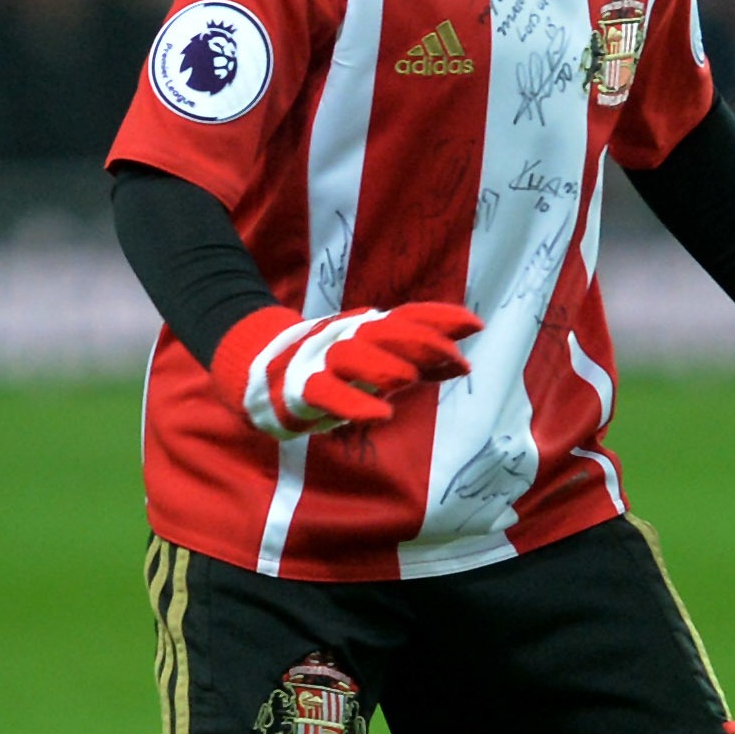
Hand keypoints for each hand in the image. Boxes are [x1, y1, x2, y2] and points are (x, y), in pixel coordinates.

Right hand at [209, 302, 482, 438]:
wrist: (258, 370)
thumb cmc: (332, 368)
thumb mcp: (377, 362)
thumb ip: (419, 363)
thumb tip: (464, 363)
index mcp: (368, 330)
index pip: (407, 317)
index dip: (439, 318)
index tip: (475, 324)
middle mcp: (347, 339)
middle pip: (385, 333)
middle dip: (420, 341)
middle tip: (455, 356)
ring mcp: (323, 362)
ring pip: (354, 357)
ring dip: (383, 366)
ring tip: (411, 379)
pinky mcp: (302, 390)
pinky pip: (328, 394)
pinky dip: (353, 404)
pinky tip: (380, 416)